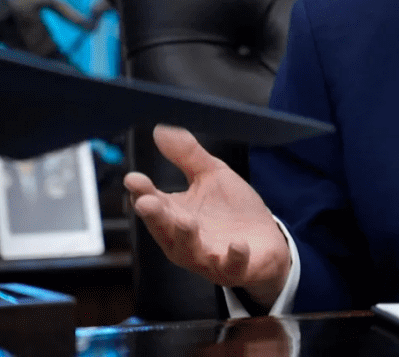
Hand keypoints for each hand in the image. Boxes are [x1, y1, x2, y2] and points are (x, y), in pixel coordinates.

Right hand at [123, 125, 290, 306]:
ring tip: (187, 222)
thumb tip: (160, 130)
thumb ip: (187, 156)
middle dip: (156, 217)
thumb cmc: (231, 211)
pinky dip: (233, 256)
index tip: (133, 179)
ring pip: (191, 252)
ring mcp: (209, 256)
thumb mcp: (212, 176)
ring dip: (187, 237)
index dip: (143, 192)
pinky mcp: (235, 268)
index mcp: (176, 216)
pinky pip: (231, 265)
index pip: (153, 204)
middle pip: (166, 229)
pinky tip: (237, 245)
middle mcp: (186, 240)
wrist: (265, 244)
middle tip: (146, 202)